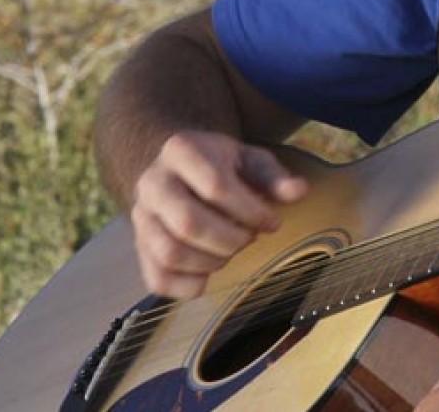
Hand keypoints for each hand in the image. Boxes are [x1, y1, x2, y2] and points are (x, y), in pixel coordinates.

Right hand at [129, 130, 307, 297]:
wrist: (179, 169)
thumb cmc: (221, 165)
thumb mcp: (249, 159)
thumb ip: (273, 175)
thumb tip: (298, 191)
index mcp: (180, 150)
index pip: (215, 186)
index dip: (250, 211)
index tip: (273, 223)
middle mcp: (152, 183)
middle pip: (188, 223)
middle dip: (230, 240)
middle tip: (249, 239)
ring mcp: (141, 217)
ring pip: (170, 253)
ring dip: (211, 263)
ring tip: (230, 252)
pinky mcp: (139, 247)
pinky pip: (158, 279)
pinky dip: (189, 286)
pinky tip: (211, 273)